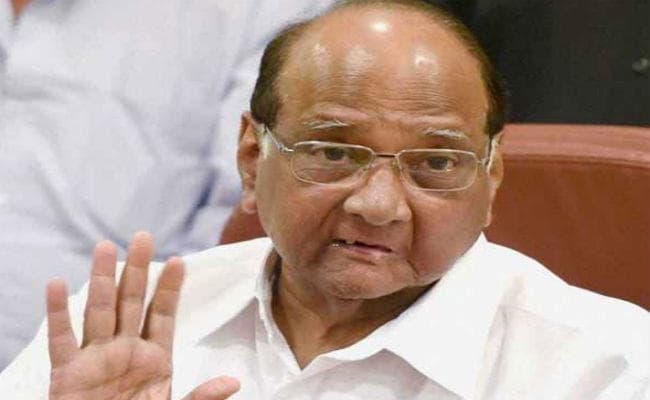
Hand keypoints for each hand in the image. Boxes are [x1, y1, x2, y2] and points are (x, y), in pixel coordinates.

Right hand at [46, 231, 239, 399]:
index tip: (179, 260)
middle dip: (138, 270)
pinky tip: (57, 285)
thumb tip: (234, 383)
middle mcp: (124, 350)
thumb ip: (201, 397)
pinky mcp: (67, 373)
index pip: (163, 314)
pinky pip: (61, 340)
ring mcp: (95, 358)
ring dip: (102, 279)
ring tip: (105, 247)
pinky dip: (58, 313)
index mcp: (154, 358)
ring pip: (99, 310)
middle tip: (143, 237)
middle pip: (132, 302)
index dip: (171, 287)